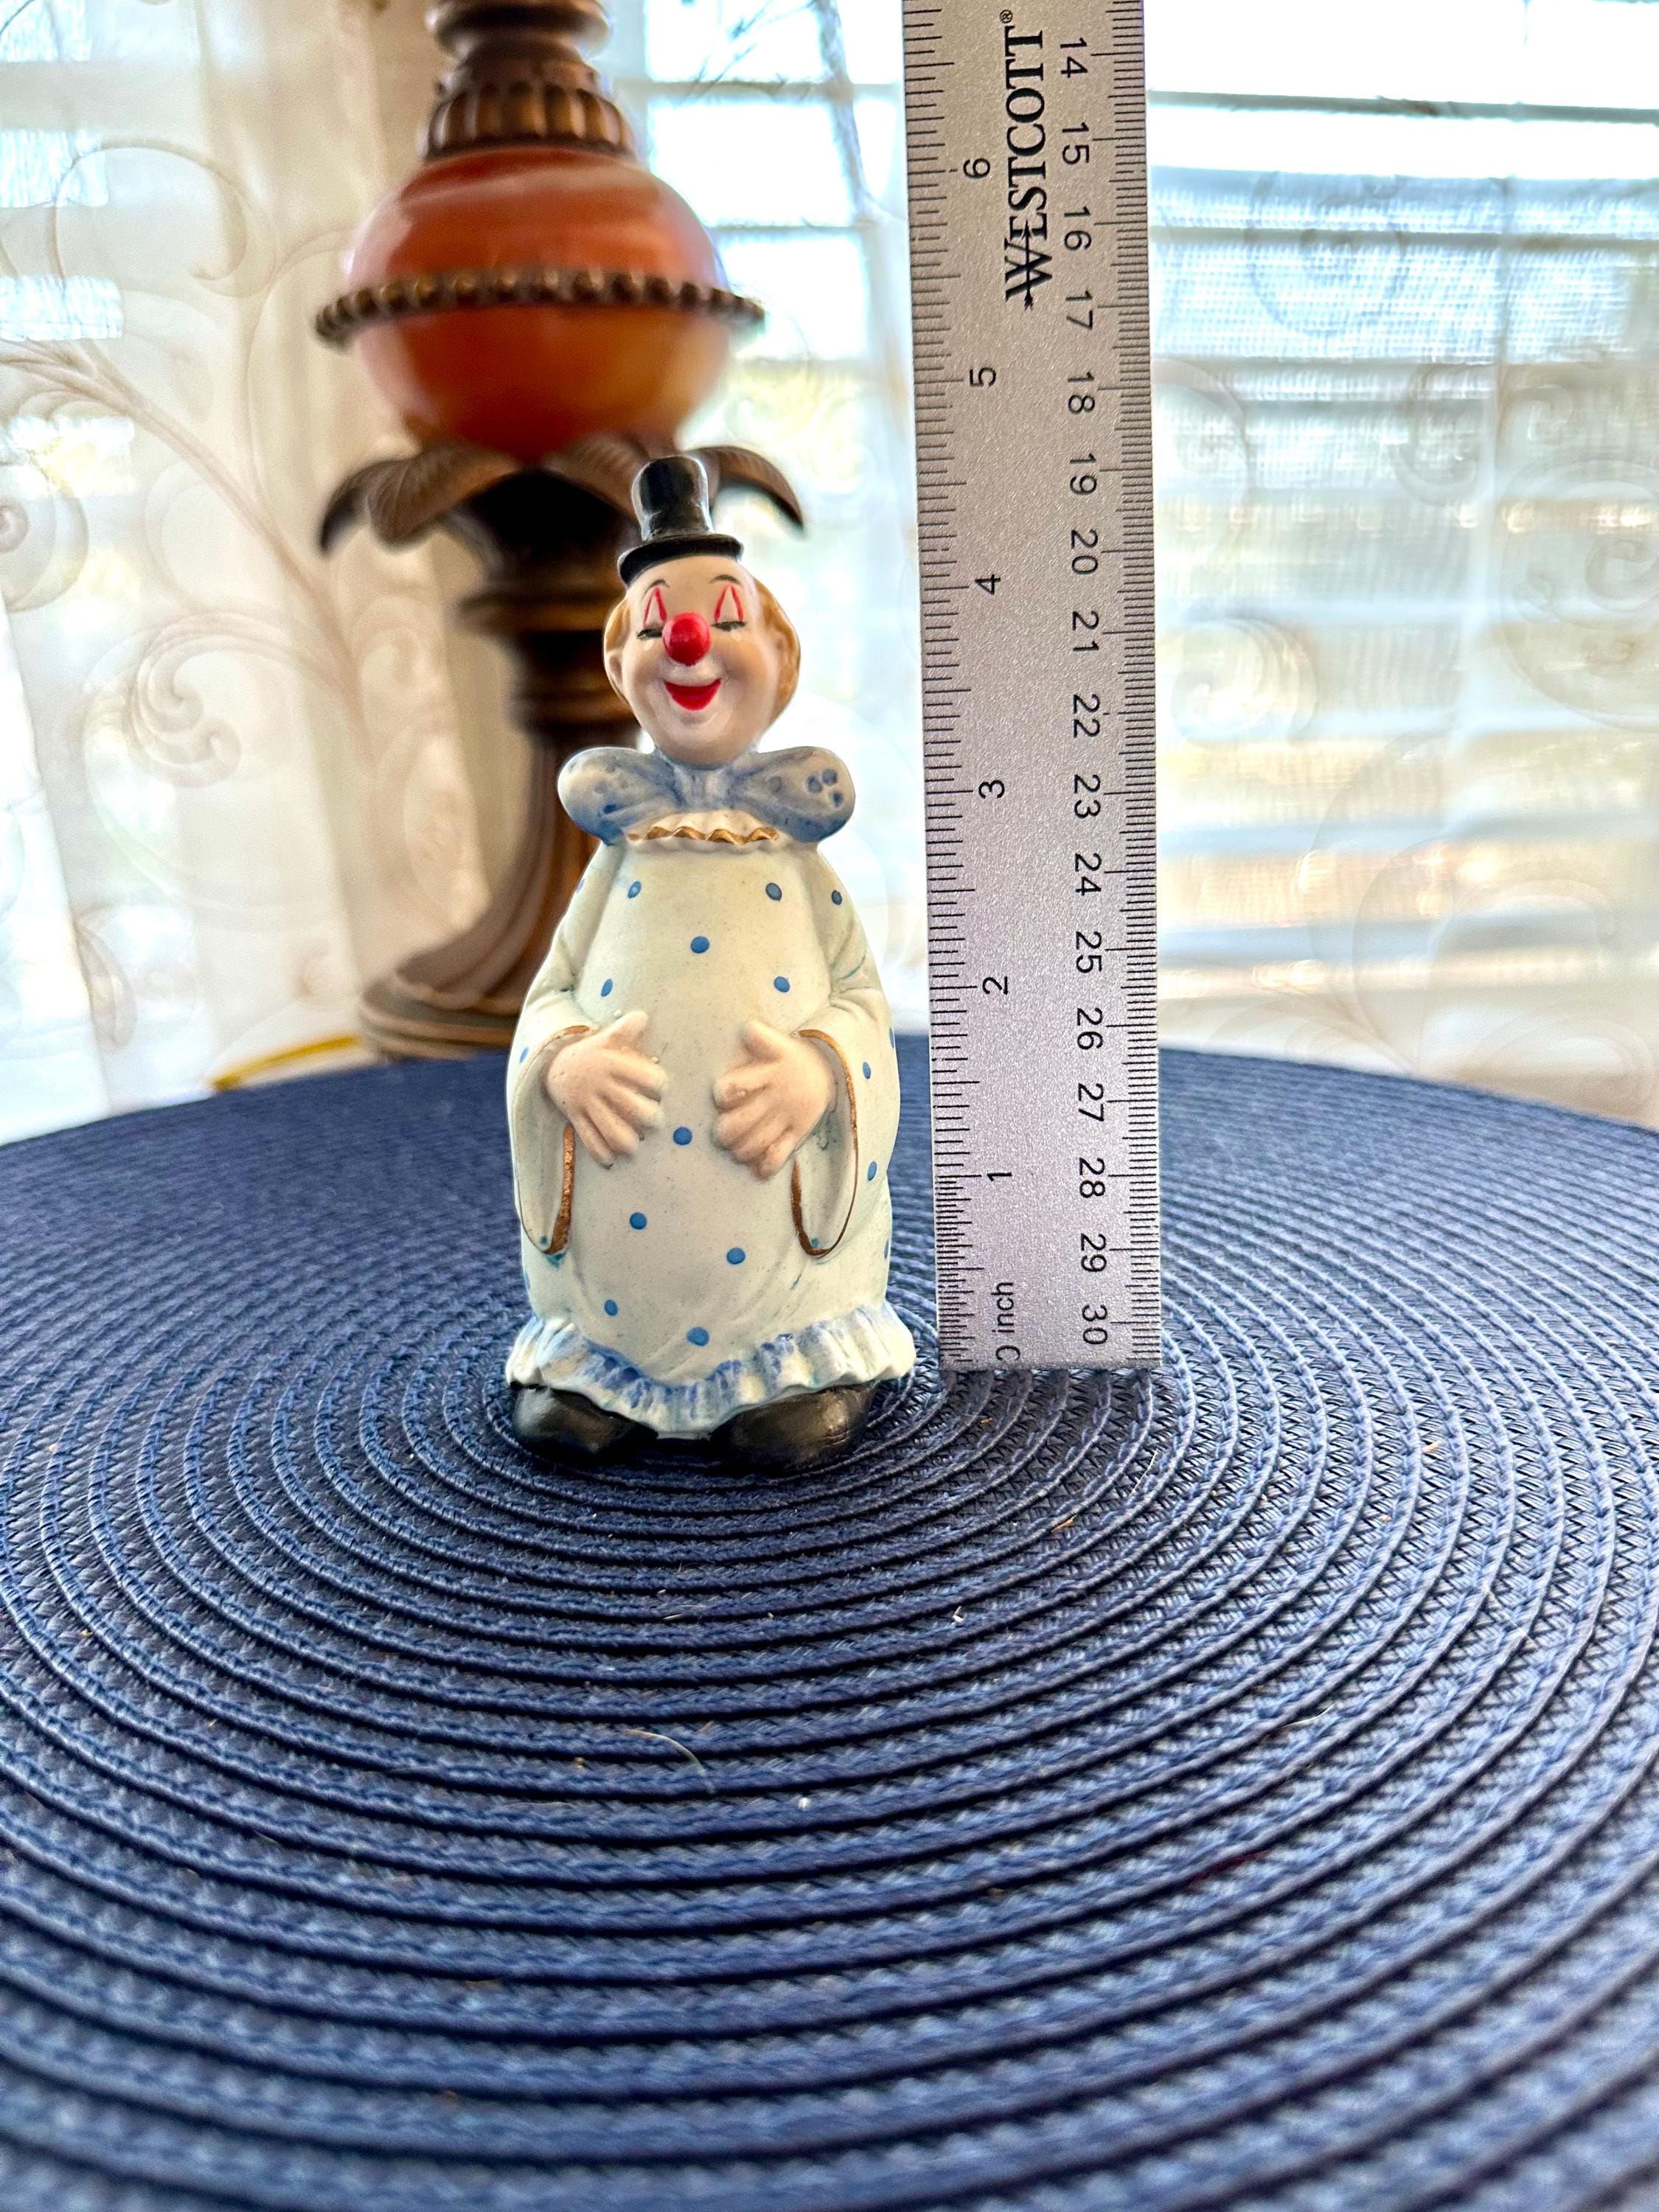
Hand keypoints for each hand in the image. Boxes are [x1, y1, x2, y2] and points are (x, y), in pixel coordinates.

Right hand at [546, 1011, 665, 1165]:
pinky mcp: (576, 1118)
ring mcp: (586, 1103)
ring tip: (637, 1143)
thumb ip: (626, 1028)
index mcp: (611, 1063)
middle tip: (656, 1119)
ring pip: (611, 1130)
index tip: (661, 1088)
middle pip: (633, 1107)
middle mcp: (600, 1084)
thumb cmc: (591, 1053)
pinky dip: (602, 1153)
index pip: (645, 1076)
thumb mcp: (606, 1037)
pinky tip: (612, 1158)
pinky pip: (589, 1140)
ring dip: (628, 1141)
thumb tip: (643, 1016)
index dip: (659, 1085)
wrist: (550, 1066)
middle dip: (651, 1117)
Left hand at [712, 1020, 834, 1180]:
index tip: (724, 1098)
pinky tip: (757, 1170)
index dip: (726, 1094)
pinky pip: (782, 1153)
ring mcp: (788, 1115)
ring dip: (741, 1150)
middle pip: (742, 1122)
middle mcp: (776, 1095)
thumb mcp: (778, 1042)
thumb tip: (745, 1030)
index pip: (736, 1086)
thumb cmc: (791, 1058)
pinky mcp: (799, 1130)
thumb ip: (759, 1038)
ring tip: (736, 1151)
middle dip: (725, 1133)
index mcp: (767, 1072)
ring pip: (758, 1141)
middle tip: (721, 1135)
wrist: (832, 1070)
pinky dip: (767, 1165)